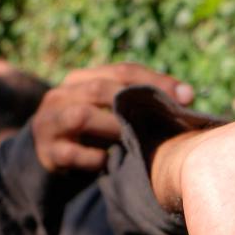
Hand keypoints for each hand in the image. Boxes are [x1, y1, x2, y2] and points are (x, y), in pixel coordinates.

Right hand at [33, 64, 193, 172]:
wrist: (51, 164)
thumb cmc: (94, 136)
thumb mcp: (112, 114)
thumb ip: (139, 102)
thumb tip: (187, 96)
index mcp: (82, 79)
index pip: (122, 70)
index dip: (155, 80)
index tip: (187, 97)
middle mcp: (61, 95)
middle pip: (100, 88)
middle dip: (136, 101)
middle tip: (167, 117)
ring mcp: (49, 122)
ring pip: (82, 116)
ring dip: (113, 127)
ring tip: (135, 139)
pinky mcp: (46, 152)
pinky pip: (71, 153)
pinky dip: (93, 158)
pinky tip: (109, 163)